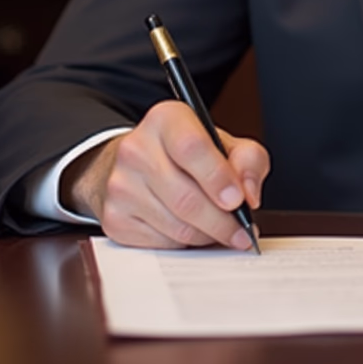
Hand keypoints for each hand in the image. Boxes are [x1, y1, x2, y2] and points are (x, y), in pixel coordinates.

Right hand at [61, 100, 268, 249]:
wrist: (137, 164)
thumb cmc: (187, 153)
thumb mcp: (224, 142)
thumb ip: (248, 160)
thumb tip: (249, 195)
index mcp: (166, 119)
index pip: (192, 148)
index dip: (218, 178)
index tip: (238, 200)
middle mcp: (136, 149)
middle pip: (186, 197)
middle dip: (222, 222)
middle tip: (242, 231)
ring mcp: (120, 185)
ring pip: (176, 226)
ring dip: (207, 236)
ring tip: (223, 231)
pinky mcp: (114, 218)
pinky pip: (160, 244)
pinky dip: (186, 244)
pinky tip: (194, 231)